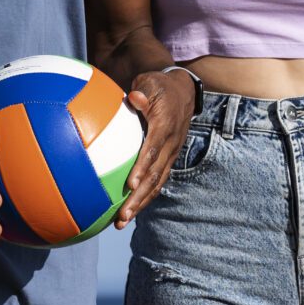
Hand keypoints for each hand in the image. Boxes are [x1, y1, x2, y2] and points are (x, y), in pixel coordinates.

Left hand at [114, 67, 199, 225]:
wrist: (182, 92)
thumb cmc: (158, 86)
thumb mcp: (150, 83)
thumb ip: (142, 92)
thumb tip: (133, 98)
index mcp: (165, 126)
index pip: (152, 150)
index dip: (142, 168)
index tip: (129, 184)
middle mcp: (170, 144)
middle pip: (155, 176)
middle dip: (138, 198)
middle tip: (122, 215)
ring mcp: (170, 154)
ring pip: (156, 184)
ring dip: (140, 204)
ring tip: (122, 221)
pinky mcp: (168, 160)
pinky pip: (157, 182)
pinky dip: (144, 198)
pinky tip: (129, 211)